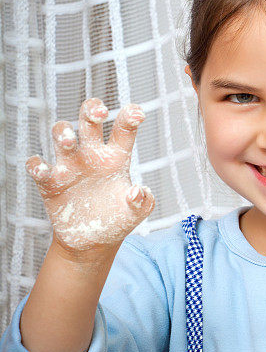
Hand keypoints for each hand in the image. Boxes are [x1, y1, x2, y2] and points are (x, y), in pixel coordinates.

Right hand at [26, 98, 154, 252]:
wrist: (92, 242)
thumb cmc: (116, 220)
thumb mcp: (134, 214)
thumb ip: (143, 203)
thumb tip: (138, 191)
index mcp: (116, 157)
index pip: (123, 129)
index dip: (130, 116)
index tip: (137, 113)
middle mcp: (92, 155)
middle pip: (89, 120)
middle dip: (92, 109)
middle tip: (100, 111)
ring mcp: (70, 166)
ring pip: (61, 134)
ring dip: (62, 132)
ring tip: (69, 141)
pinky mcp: (50, 183)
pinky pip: (37, 166)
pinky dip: (36, 165)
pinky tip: (43, 170)